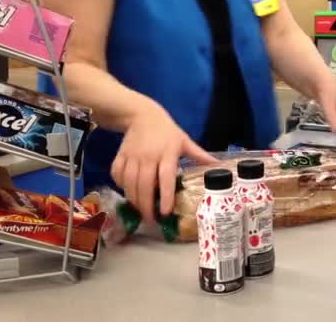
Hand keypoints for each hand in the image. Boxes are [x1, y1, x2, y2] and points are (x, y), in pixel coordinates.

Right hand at [110, 102, 216, 220]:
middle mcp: (148, 156)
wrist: (142, 115)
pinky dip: (121, 186)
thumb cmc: (167, 131)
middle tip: (151, 220)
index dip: (165, 196)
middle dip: (146, 205)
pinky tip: (129, 193)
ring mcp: (132, 156)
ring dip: (134, 200)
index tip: (165, 212)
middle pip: (144, 185)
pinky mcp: (120, 155)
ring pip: (129, 183)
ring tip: (141, 211)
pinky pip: (117, 174)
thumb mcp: (185, 141)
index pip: (166, 178)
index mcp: (167, 153)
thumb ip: (199, 156)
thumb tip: (218, 167)